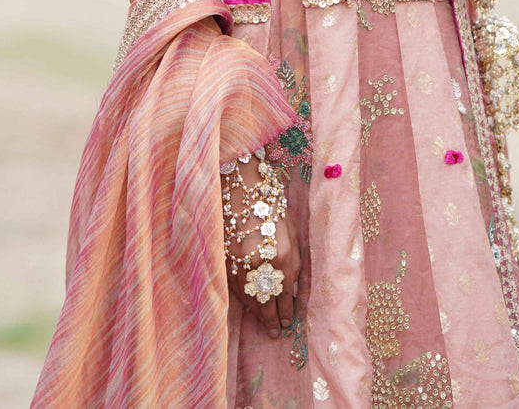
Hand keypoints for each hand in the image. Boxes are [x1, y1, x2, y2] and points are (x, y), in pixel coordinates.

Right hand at [224, 154, 298, 338]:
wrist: (240, 185)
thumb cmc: (271, 204)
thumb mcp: (291, 230)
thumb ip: (294, 261)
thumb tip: (292, 291)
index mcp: (281, 254)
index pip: (285, 294)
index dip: (286, 311)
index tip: (287, 322)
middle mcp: (259, 262)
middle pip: (267, 301)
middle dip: (272, 319)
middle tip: (276, 332)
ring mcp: (238, 262)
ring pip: (249, 298)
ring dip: (257, 313)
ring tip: (264, 324)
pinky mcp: (224, 260)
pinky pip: (235, 288)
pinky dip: (242, 299)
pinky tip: (248, 306)